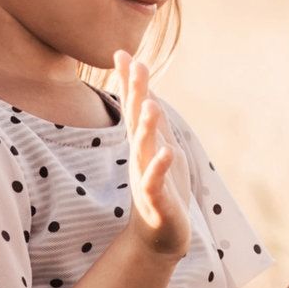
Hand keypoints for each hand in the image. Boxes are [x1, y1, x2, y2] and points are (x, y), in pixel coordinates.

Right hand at [115, 49, 192, 259]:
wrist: (159, 235)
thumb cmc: (162, 188)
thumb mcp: (160, 148)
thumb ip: (154, 121)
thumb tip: (146, 89)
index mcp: (143, 142)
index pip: (134, 106)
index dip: (128, 81)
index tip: (121, 53)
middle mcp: (140, 155)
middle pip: (136, 120)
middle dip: (135, 94)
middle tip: (135, 65)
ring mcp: (146, 176)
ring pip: (144, 148)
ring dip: (147, 127)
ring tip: (151, 104)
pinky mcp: (156, 199)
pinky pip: (156, 180)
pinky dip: (160, 166)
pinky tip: (167, 152)